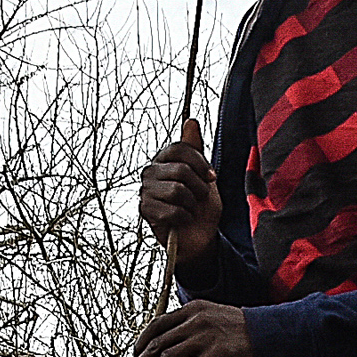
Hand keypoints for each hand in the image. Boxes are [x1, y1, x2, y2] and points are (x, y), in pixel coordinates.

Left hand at [131, 299, 252, 356]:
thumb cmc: (242, 330)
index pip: (156, 325)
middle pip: (155, 345)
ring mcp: (204, 336)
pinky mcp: (215, 354)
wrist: (271, 333)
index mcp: (191, 309)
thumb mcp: (213, 318)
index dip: (141, 344)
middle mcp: (194, 321)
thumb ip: (190, 326)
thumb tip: (167, 347)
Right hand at [139, 118, 222, 270]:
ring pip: (177, 190)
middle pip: (181, 170)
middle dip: (199, 187)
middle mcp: (151, 172)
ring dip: (192, 204)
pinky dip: (185, 218)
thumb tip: (190, 121)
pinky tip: (183, 220)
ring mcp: (146, 191)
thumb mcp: (204, 174)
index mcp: (164, 160)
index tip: (211, 177)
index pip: (179, 148)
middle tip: (199, 198)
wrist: (201, 236)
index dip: (199, 162)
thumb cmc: (202, 205)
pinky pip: (172, 210)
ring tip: (191, 209)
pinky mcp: (145, 211)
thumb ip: (195, 149)